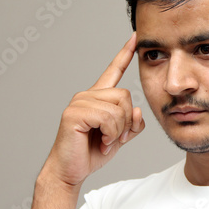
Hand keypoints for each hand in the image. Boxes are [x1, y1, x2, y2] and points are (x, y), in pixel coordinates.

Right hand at [42, 32, 144, 185]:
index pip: (113, 70)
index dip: (124, 54)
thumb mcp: (120, 136)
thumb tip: (138, 110)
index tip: (134, 37)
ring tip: (106, 141)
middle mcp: (88, 95)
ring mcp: (80, 102)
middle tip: (115, 138)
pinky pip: (108, 118)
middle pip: (125, 96)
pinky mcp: (74, 113)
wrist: (71, 171)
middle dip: (126, 121)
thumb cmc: (92, 152)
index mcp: (98, 97)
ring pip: (118, 108)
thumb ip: (132, 123)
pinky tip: (102, 142)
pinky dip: (111, 134)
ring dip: (118, 130)